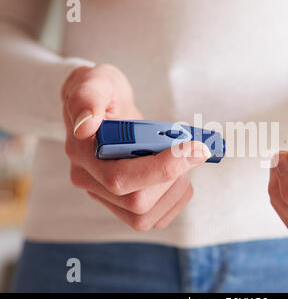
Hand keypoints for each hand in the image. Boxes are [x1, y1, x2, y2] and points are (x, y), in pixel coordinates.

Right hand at [62, 64, 210, 230]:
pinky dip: (177, 197)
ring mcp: (107, 197)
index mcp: (82, 155)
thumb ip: (88, 97)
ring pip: (147, 215)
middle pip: (137, 202)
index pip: (119, 178)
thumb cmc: (102, 93)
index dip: (162, 168)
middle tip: (191, 147)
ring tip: (180, 156)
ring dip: (176, 187)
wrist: (106, 106)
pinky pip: (156, 218)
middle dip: (174, 175)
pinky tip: (178, 173)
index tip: (195, 147)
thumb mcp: (95, 80)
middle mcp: (91, 182)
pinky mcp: (125, 206)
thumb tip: (86, 125)